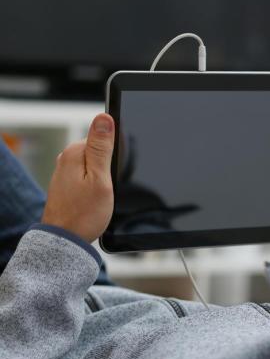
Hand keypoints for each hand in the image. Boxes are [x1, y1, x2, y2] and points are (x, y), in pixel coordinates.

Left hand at [42, 114, 114, 242]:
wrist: (65, 240)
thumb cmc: (83, 214)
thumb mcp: (100, 178)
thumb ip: (102, 147)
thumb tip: (104, 118)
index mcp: (75, 152)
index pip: (103, 137)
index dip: (116, 154)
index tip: (114, 172)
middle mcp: (66, 158)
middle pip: (98, 151)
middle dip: (108, 166)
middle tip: (108, 187)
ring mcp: (65, 171)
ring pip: (94, 165)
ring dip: (102, 177)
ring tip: (100, 196)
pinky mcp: (66, 183)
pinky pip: (87, 175)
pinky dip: (94, 184)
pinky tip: (94, 198)